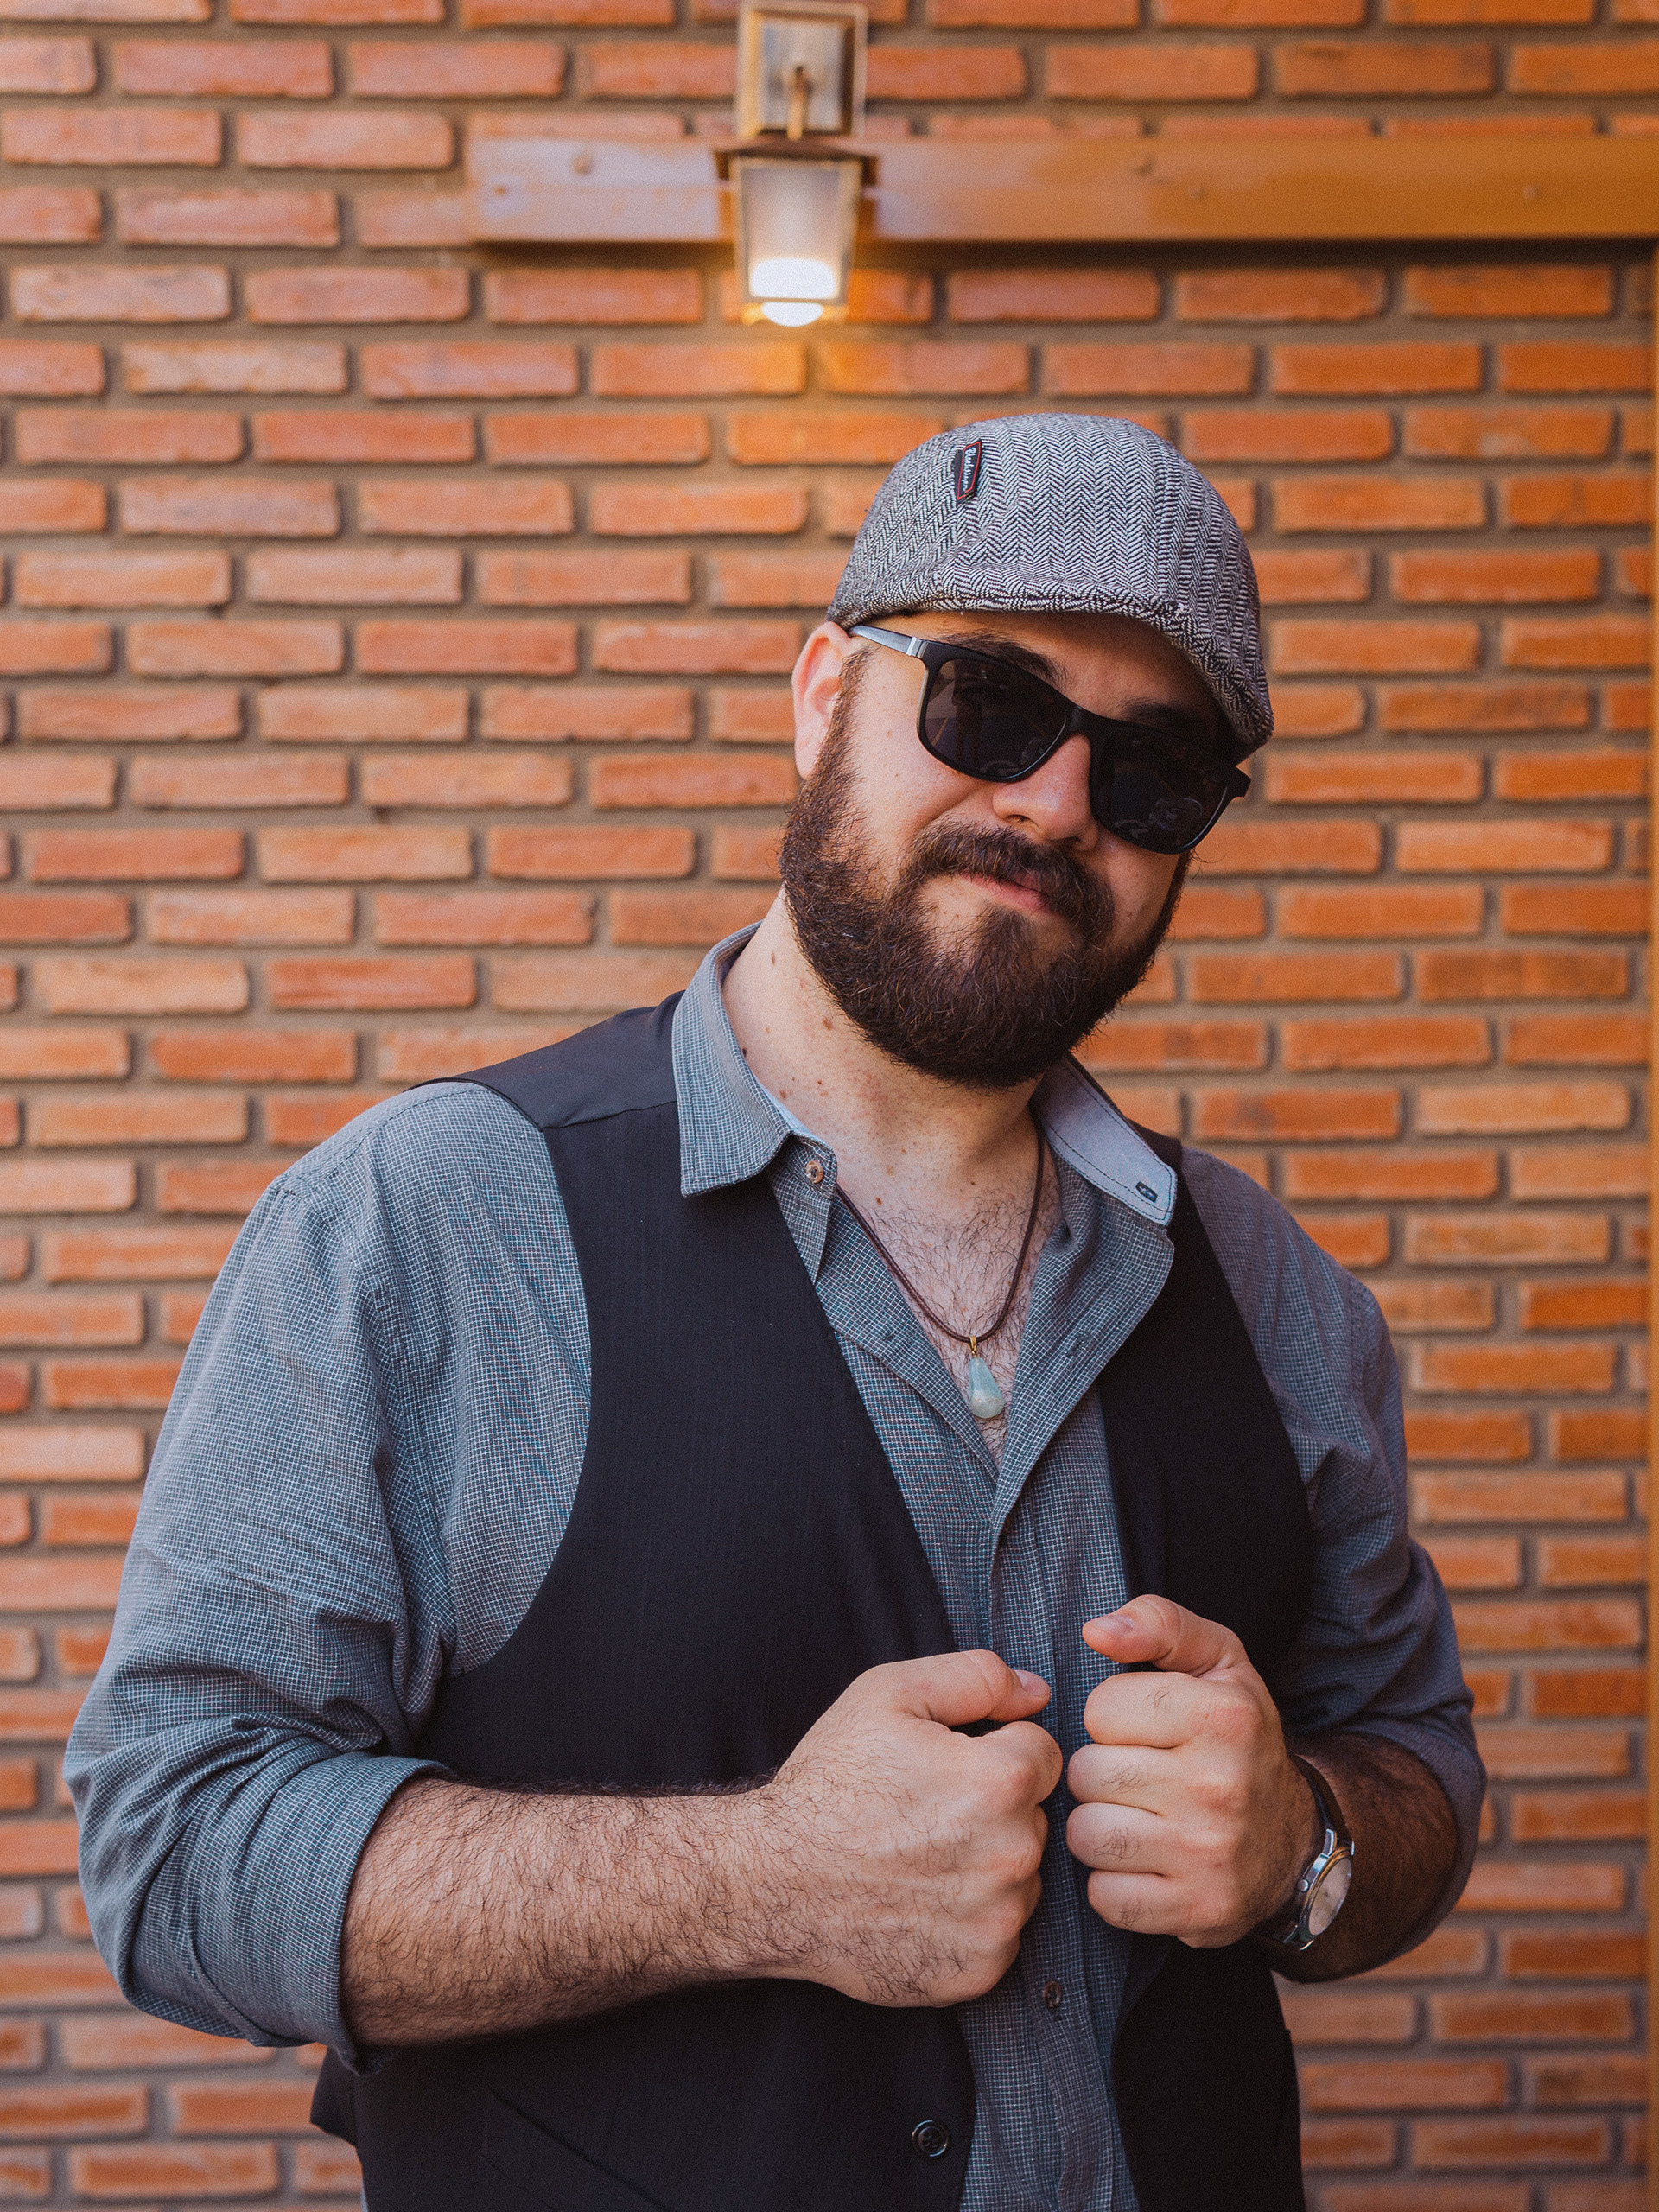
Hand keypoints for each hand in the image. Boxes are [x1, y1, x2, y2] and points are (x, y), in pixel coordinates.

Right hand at [748, 1650, 1062, 2007]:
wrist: (772, 1882)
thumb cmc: (828, 1784)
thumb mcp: (887, 1695)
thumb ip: (975, 1678)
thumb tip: (1036, 1692)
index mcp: (999, 1782)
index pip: (1042, 1754)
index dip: (996, 1749)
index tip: (950, 1765)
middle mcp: (1011, 1855)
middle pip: (1034, 1816)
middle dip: (995, 1807)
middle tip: (927, 1810)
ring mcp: (997, 1920)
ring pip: (1021, 1876)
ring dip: (988, 1864)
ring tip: (920, 1856)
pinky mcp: (979, 1970)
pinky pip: (1001, 1932)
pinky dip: (971, 1917)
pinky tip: (921, 1899)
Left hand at [1065, 1597, 1319, 1947]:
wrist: (1293, 1840)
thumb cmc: (1238, 1737)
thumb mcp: (1216, 1660)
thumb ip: (1158, 1622)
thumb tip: (1097, 1630)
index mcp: (1223, 1715)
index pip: (1099, 1708)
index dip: (1111, 1717)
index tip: (1144, 1728)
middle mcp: (1220, 1786)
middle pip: (1086, 1772)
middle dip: (1099, 1772)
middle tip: (1138, 1776)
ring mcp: (1209, 1856)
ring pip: (1086, 1835)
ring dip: (1098, 1827)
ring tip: (1135, 1816)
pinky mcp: (1199, 1912)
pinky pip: (1105, 1896)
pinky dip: (1112, 1882)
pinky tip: (1143, 1863)